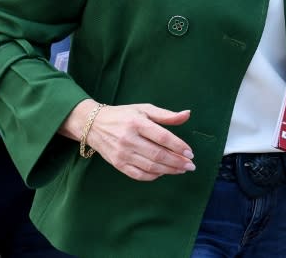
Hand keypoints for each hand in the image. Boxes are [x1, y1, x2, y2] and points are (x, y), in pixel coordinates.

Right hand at [66, 101, 195, 180]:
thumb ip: (166, 115)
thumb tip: (187, 114)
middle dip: (177, 162)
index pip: (162, 137)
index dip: (179, 146)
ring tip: (181, 170)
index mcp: (137, 122)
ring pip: (150, 167)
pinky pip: (139, 175)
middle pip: (158, 155)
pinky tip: (163, 172)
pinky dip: (153, 176)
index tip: (190, 153)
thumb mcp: (144, 109)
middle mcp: (129, 139)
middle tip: (190, 165)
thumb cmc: (123, 115)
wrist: (94, 125)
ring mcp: (122, 153)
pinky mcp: (117, 164)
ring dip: (169, 170)